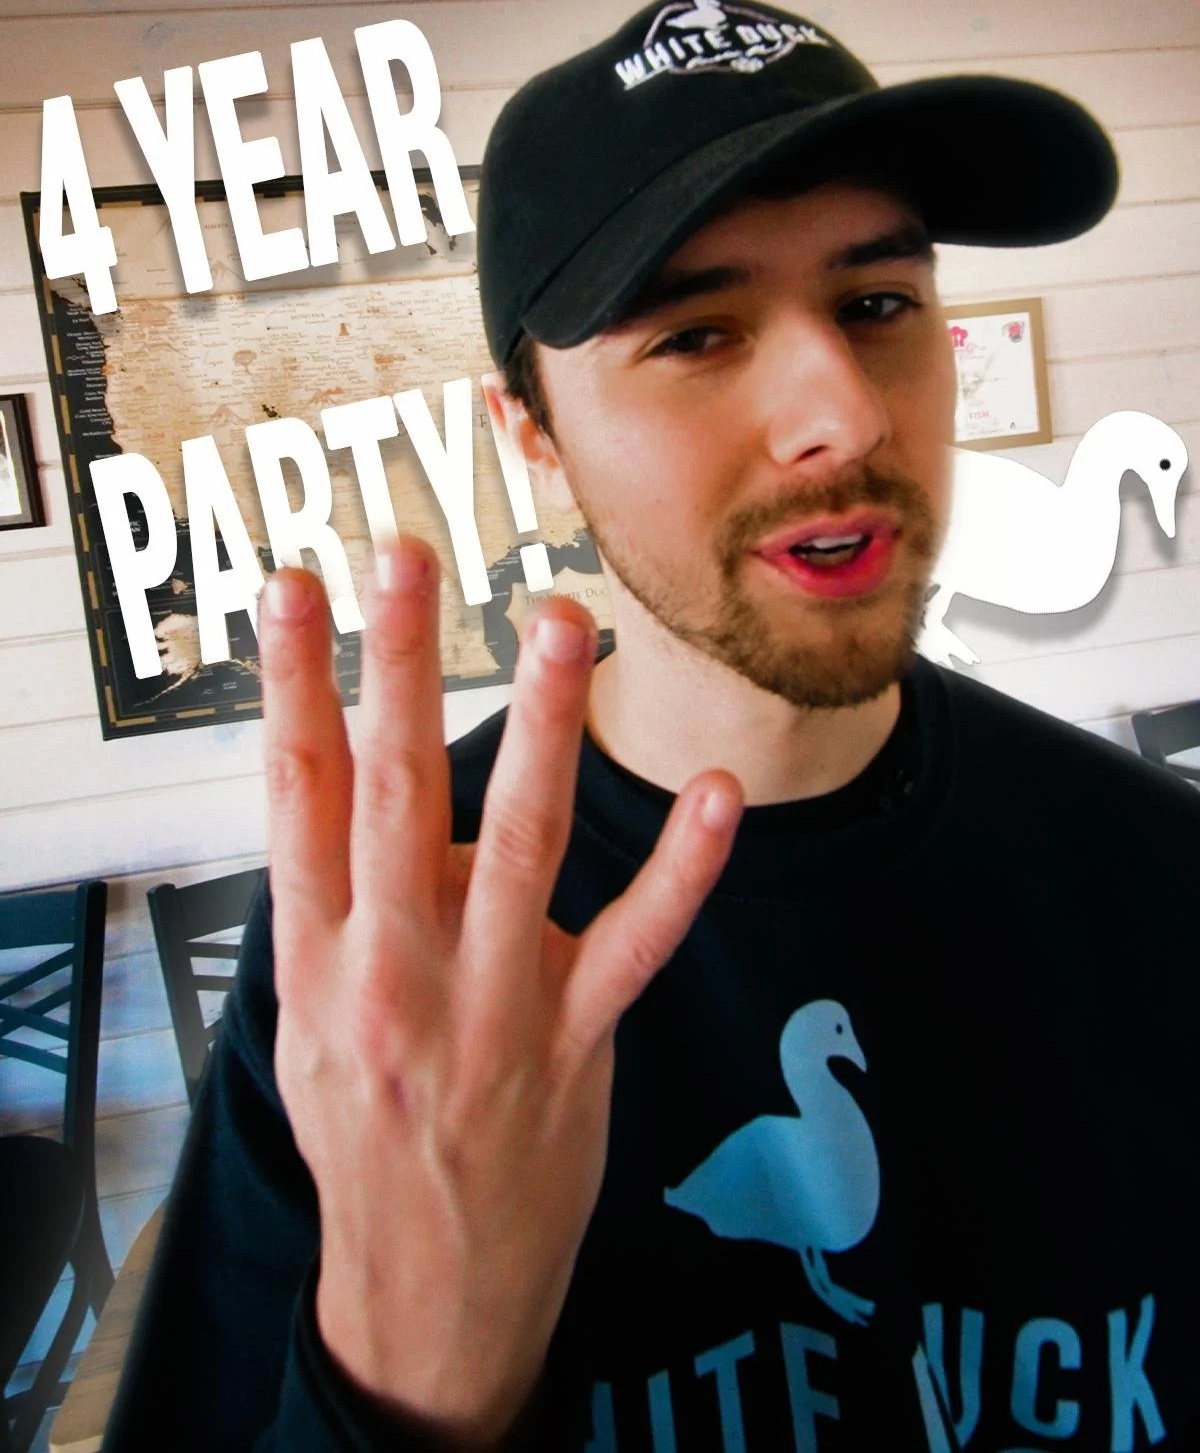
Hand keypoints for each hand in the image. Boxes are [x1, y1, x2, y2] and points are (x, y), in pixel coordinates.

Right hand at [259, 538, 741, 1448]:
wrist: (425, 1281)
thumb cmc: (366, 1134)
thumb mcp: (313, 1023)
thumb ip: (349, 906)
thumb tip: (398, 796)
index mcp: (318, 957)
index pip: (296, 793)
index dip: (291, 682)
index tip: (296, 587)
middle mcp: (397, 969)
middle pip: (394, 792)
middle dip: (398, 666)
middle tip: (408, 559)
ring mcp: (494, 1004)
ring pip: (521, 843)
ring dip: (540, 727)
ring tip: (558, 625)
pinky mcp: (577, 1037)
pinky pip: (637, 938)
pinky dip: (680, 866)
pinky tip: (711, 792)